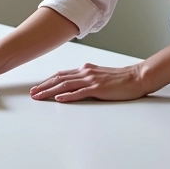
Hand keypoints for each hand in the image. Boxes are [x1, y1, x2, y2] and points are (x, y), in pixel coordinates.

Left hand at [30, 62, 145, 102]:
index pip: (61, 75)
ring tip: (39, 96)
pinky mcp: (98, 89)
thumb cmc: (121, 79)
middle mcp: (85, 72)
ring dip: (50, 91)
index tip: (38, 87)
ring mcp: (91, 80)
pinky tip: (59, 98)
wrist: (137, 77)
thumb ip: (87, 78)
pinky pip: (79, 92)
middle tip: (32, 93)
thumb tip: (76, 84)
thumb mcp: (100, 75)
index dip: (48, 81)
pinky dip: (67, 96)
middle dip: (44, 86)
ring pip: (65, 85)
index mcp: (85, 69)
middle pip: (59, 79)